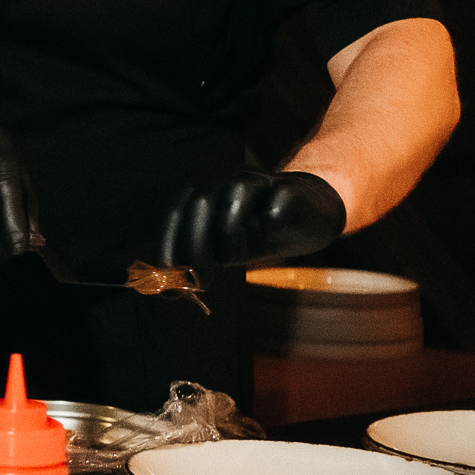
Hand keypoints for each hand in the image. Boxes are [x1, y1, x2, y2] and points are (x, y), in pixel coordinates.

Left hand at [156, 170, 346, 267]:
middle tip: (203, 277)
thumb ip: (194, 266)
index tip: (168, 273)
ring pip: (235, 194)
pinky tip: (274, 229)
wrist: (307, 218)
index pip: (174, 212)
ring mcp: (259, 180)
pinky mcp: (290, 188)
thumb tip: (168, 293)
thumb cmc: (255, 237)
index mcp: (203, 194)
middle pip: (200, 202)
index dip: (167, 241)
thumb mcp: (221, 253)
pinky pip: (279, 197)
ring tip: (239, 256)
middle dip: (195, 244)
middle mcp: (226, 181)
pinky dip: (274, 217)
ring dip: (231, 232)